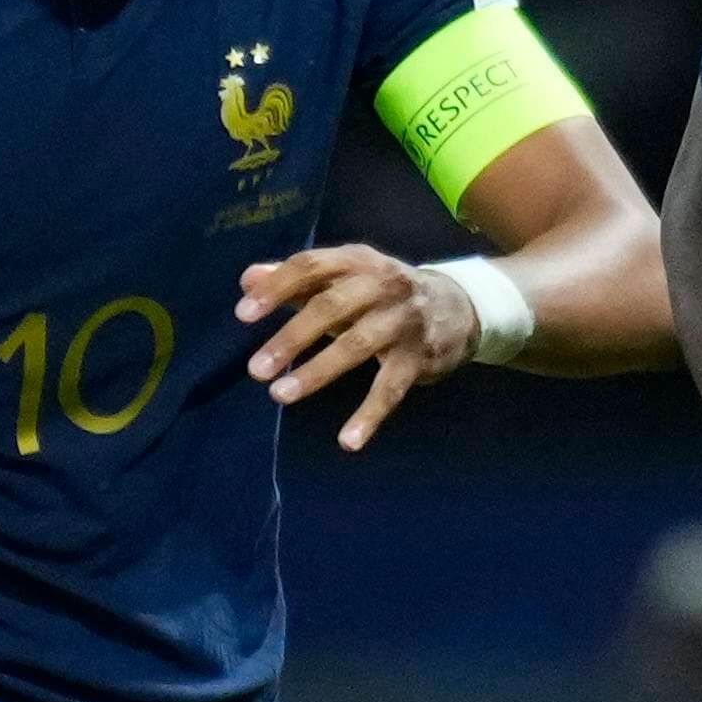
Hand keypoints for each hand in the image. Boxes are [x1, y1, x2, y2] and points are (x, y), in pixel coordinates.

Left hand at [237, 244, 475, 451]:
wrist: (457, 306)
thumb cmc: (382, 293)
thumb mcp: (344, 278)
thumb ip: (297, 281)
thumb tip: (247, 280)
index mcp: (357, 261)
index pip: (312, 266)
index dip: (276, 288)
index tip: (243, 315)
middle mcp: (382, 284)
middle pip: (332, 306)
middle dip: (291, 337)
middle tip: (256, 369)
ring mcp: (403, 321)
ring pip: (357, 345)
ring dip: (317, 371)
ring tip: (281, 394)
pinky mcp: (419, 357)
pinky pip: (391, 389)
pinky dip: (369, 415)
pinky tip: (347, 441)